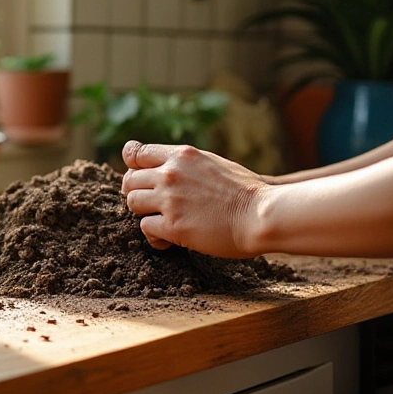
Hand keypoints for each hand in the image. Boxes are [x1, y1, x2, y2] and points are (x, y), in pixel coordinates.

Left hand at [120, 140, 268, 258]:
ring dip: (144, 213)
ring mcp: (170, 199)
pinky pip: (145, 228)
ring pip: (132, 203)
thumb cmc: (247, 193)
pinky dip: (154, 236)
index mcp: (182, 156)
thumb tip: (168, 169)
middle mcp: (171, 174)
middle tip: (151, 205)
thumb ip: (187, 164)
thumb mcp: (214, 164)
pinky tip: (168, 240)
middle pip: (129, 180)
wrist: (263, 215)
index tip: (138, 176)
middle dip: (137, 193)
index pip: (136, 153)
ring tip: (162, 221)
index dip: (133, 166)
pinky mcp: (172, 225)